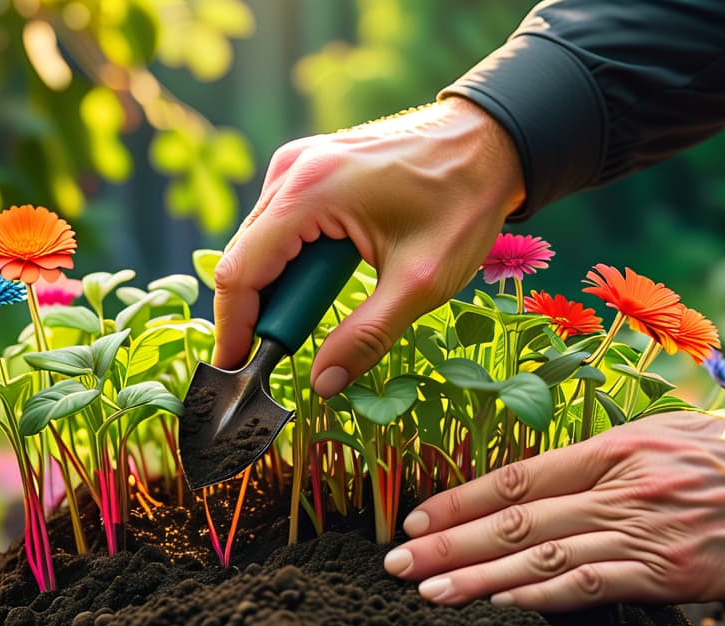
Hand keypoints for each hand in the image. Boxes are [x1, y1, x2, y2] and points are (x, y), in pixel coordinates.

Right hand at [212, 96, 524, 396]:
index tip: (237, 369)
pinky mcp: (310, 166)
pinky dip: (291, 260)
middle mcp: (291, 170)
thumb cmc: (462, 202)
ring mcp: (298, 163)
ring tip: (318, 313)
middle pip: (243, 258)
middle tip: (288, 352)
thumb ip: (367, 337)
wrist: (491, 142)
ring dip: (279, 287)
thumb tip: (323, 384)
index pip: (241, 271)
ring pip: (259, 243)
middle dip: (258, 312)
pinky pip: (279, 224)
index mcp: (309, 191)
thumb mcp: (420, 283)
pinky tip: (326, 279)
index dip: (233, 328)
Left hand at [382, 410, 724, 611]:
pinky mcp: (673, 570)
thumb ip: (612, 461)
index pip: (518, 473)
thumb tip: (559, 487)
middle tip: (397, 561)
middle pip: (515, 515)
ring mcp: (645, 527)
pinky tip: (500, 605)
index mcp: (617, 446)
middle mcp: (620, 484)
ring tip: (427, 590)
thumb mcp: (673, 436)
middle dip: (449, 540)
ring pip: (540, 553)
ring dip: (477, 575)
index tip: (418, 516)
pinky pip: (591, 583)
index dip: (461, 497)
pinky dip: (539, 595)